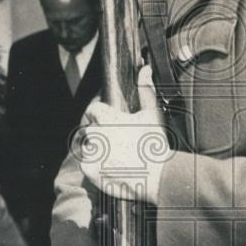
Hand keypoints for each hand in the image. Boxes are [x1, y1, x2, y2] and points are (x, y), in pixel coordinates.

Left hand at [76, 65, 171, 203]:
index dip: (101, 115)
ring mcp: (91, 153)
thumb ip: (145, 90)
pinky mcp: (89, 170)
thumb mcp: (152, 114)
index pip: (93, 110)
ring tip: (118, 157)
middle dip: (102, 134)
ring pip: (90, 148)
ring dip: (99, 151)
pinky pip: (87, 165)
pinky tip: (113, 167)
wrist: (158, 176)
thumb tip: (145, 69)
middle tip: (120, 144)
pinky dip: (96, 167)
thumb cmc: (155, 143)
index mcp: (106, 118)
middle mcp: (95, 134)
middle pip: (91, 130)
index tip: (111, 123)